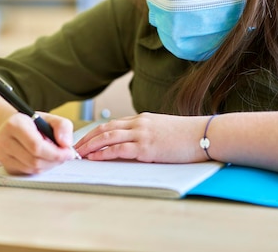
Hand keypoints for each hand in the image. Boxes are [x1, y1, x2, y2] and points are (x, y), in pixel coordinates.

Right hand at [0, 112, 75, 173]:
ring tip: (54, 156)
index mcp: (15, 124)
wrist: (12, 128)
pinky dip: (40, 168)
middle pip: (35, 160)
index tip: (68, 153)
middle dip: (54, 160)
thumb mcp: (49, 118)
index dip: (56, 153)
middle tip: (64, 155)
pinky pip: (28, 173)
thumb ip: (62, 127)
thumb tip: (66, 143)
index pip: (36, 146)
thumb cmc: (32, 123)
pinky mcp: (6, 166)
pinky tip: (44, 159)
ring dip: (48, 165)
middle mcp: (4, 140)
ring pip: (32, 168)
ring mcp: (2, 155)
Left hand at [74, 113, 208, 162]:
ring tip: (78, 154)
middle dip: (87, 139)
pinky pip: (119, 149)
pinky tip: (94, 158)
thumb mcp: (162, 129)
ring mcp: (142, 134)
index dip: (94, 133)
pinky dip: (104, 153)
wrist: (203, 134)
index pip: (111, 124)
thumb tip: (136, 144)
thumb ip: (147, 133)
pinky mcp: (147, 147)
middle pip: (105, 128)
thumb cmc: (187, 135)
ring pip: (108, 137)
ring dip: (90, 146)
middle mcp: (139, 123)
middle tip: (73, 148)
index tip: (83, 141)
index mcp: (142, 119)